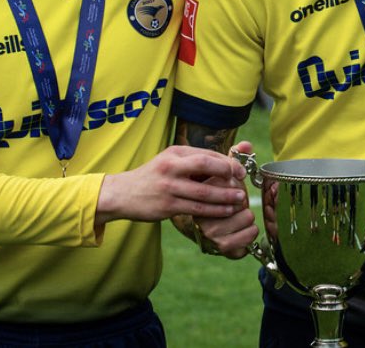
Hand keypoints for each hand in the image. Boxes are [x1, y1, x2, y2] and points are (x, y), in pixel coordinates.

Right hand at [95, 145, 246, 226]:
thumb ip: (195, 161)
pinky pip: (196, 208)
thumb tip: (227, 161)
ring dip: (225, 197)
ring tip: (239, 200)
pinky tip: (225, 212)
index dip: (227, 162)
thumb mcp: (171, 161)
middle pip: (206, 165)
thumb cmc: (153, 177)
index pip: (207, 153)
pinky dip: (214, 211)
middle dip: (228, 173)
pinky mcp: (167, 206)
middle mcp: (172, 167)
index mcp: (175, 153)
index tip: (240, 171)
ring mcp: (169, 187)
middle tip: (242, 183)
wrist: (122, 194)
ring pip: (204, 191)